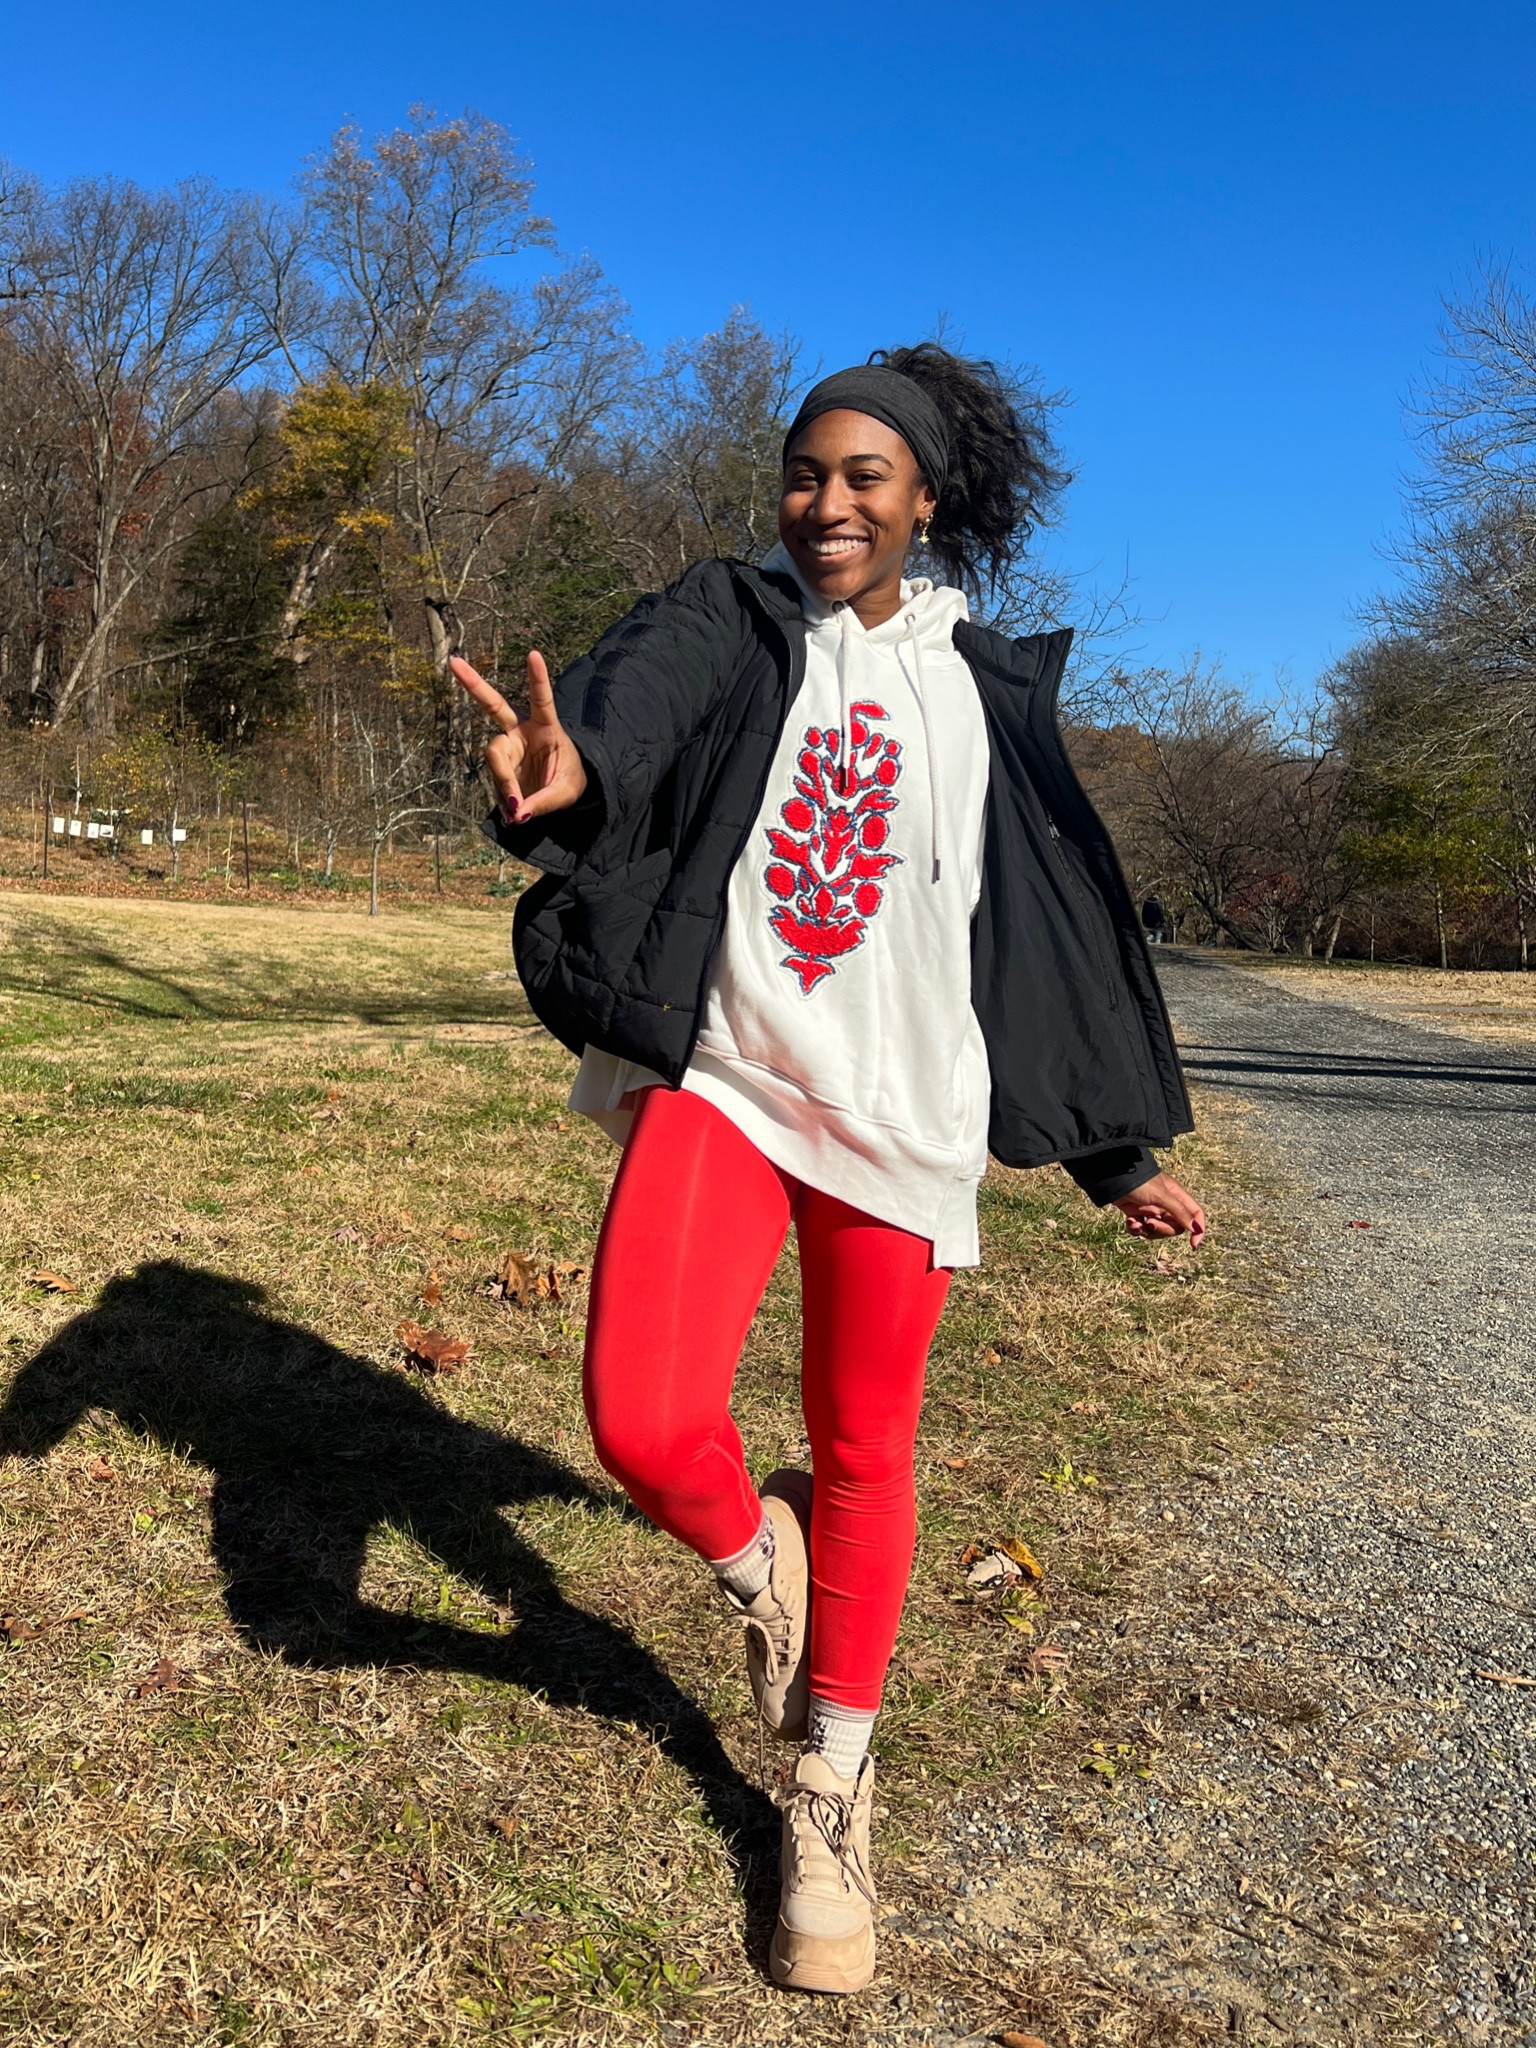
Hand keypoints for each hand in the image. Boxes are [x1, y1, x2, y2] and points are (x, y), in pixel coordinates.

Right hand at [450, 650, 587, 826]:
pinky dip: (505, 801)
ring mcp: (507, 747)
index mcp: (547, 727)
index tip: (533, 654)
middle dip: (473, 683)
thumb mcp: (567, 792)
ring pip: (495, 758)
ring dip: (505, 783)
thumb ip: (544, 801)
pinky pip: (496, 783)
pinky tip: (515, 813)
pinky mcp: (499, 766)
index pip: (542, 700)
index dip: (537, 678)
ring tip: (519, 810)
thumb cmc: (571, 782)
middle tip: (453, 662)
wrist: (562, 793)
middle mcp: (522, 731)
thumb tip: (517, 812)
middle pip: (494, 706)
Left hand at [1113, 1172, 1206, 1247]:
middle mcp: (1166, 1203)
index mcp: (1176, 1195)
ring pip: (1157, 1230)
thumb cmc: (1139, 1181)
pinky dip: (1135, 1229)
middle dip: (1162, 1230)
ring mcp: (1151, 1209)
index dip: (1197, 1229)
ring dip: (1147, 1231)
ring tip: (1135, 1224)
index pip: (1194, 1213)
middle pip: (1174, 1226)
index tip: (1193, 1245)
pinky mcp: (1136, 1213)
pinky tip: (1129, 1222)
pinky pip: (1142, 1229)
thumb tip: (1195, 1228)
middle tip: (1150, 1224)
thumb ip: (1179, 1212)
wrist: (1111, 1176)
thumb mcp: (1161, 1196)